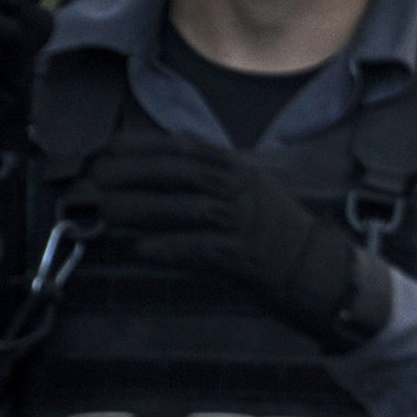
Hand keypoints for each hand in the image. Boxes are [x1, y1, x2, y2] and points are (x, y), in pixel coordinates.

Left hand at [86, 133, 383, 347]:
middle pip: (179, 173)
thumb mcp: (249, 190)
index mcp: (239, 170)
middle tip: (97, 178)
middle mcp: (241, 189)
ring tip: (108, 211)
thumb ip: (212, 174)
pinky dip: (170, 248)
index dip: (143, 146)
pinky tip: (141, 250)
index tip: (108, 147)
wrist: (319, 270)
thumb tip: (163, 162)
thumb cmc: (276, 233)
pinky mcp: (245, 256)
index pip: (184, 148)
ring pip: (185, 208)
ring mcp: (244, 221)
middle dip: (134, 173)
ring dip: (142, 209)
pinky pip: (200, 248)